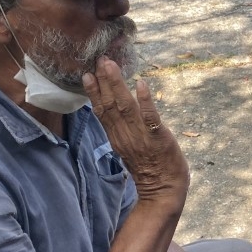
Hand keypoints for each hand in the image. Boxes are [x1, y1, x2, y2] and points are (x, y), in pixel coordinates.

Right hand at [83, 59, 188, 210]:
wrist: (163, 191)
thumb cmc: (149, 168)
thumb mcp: (128, 148)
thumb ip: (121, 129)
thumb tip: (115, 112)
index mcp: (117, 137)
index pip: (101, 111)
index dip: (94, 92)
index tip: (87, 73)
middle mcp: (125, 135)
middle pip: (110, 105)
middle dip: (105, 81)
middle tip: (100, 59)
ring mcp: (140, 136)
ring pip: (125, 107)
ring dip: (118, 85)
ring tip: (111, 66)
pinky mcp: (158, 138)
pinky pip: (150, 118)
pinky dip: (144, 101)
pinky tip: (141, 84)